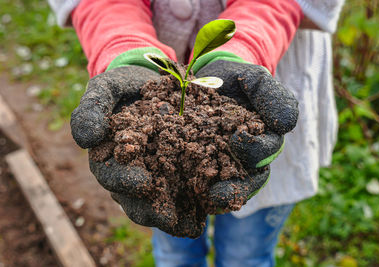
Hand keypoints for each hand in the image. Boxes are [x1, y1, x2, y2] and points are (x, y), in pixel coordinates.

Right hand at [70, 66, 178, 232]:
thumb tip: (86, 140)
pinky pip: (182, 190)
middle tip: (169, 218)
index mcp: (108, 157)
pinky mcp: (175, 170)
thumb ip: (91, 110)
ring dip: (175, 216)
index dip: (125, 181)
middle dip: (151, 209)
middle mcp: (130, 172)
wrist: (149, 80)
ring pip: (160, 201)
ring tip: (192, 224)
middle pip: (136, 199)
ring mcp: (154, 173)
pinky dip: (193, 202)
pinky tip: (206, 210)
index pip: (112, 176)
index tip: (142, 183)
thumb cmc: (123, 87)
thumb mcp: (105, 89)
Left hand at [196, 60, 297, 209]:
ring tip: (207, 200)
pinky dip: (201, 191)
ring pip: (230, 186)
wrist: (204, 77)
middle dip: (237, 187)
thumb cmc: (234, 79)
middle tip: (219, 192)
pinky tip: (191, 195)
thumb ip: (273, 98)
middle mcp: (247, 155)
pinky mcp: (203, 164)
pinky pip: (206, 183)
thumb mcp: (255, 80)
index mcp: (263, 137)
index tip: (236, 139)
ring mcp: (224, 162)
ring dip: (221, 196)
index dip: (255, 151)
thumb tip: (286, 126)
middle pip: (250, 179)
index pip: (265, 152)